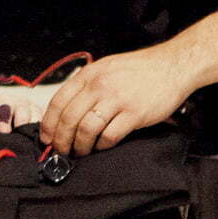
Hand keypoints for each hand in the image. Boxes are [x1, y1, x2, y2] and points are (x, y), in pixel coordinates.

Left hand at [38, 46, 197, 154]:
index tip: (46, 138)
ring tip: (80, 152)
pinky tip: (102, 147)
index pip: (58, 102)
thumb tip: (66, 110)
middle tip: (61, 151)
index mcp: (89, 74)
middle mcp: (100, 86)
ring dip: (80, 146)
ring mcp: (117, 99)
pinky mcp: (134, 114)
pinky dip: (102, 146)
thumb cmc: (139, 70)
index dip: (49, 124)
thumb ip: (86, 85)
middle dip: (61, 140)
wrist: (171, 66)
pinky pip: (110, 136)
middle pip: (69, 118)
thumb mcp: (106, 68)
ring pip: (86, 129)